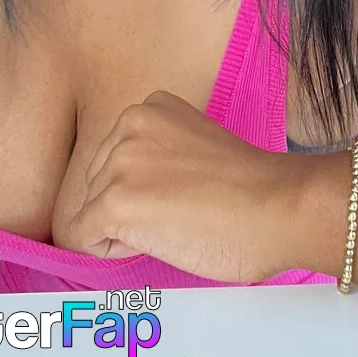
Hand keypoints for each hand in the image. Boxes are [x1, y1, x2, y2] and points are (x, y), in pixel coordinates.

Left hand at [66, 90, 304, 282]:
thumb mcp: (190, 144)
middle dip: (128, 206)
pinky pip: (80, 238)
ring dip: (124, 229)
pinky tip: (155, 239)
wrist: (277, 207)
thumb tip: (128, 187)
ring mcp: (120, 162)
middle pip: (97, 183)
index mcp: (150, 106)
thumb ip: (155, 151)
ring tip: (176, 222)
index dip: (142, 186)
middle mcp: (128, 123)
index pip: (113, 157)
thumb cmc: (249, 187)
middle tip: (180, 210)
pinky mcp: (115, 202)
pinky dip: (110, 250)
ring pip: (90, 211)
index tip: (180, 191)